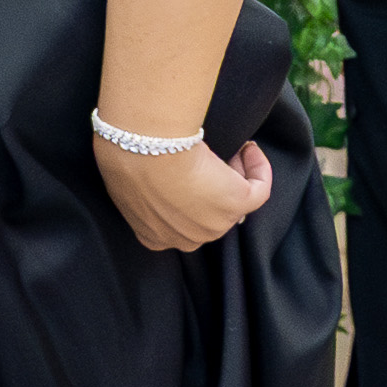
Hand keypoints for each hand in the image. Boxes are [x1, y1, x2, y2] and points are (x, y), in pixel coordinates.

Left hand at [101, 135, 275, 252]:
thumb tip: (158, 169)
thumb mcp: (127, 180)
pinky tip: (248, 148)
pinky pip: (259, 190)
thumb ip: (142, 188)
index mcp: (153, 236)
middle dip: (211, 185)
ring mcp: (212, 226)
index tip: (188, 171)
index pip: (176, 224)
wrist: (144, 151)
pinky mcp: (235, 205)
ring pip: (233, 201)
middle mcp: (185, 239)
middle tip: (207, 156)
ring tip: (225, 148)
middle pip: (208, 214)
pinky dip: (258, 168)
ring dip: (233, 173)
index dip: (187, 198)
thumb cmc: (127, 157)